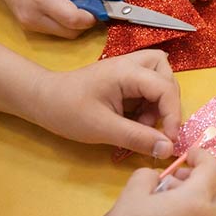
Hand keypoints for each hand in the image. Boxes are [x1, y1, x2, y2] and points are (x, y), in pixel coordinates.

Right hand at [0, 0, 97, 38]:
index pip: (73, 20)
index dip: (92, 16)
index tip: (103, 6)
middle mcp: (32, 15)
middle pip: (70, 32)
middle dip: (86, 22)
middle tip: (94, 4)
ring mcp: (27, 22)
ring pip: (62, 34)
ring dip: (75, 23)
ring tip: (80, 2)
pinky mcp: (26, 23)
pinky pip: (52, 29)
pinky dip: (64, 22)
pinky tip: (67, 4)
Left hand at [29, 50, 181, 157]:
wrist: (41, 100)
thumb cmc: (67, 110)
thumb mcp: (102, 128)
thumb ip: (137, 138)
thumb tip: (168, 150)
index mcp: (126, 72)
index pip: (165, 87)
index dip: (173, 113)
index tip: (170, 139)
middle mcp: (131, 65)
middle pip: (167, 74)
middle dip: (167, 102)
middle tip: (154, 124)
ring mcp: (128, 71)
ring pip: (160, 80)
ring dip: (158, 104)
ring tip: (142, 123)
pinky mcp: (124, 81)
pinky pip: (148, 90)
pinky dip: (148, 106)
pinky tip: (133, 120)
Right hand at [80, 149, 215, 215]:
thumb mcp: (135, 188)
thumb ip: (152, 173)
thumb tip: (159, 176)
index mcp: (196, 200)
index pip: (213, 169)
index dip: (202, 156)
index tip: (188, 154)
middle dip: (199, 177)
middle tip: (175, 177)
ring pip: (210, 207)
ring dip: (195, 195)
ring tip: (165, 196)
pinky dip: (192, 213)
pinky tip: (166, 214)